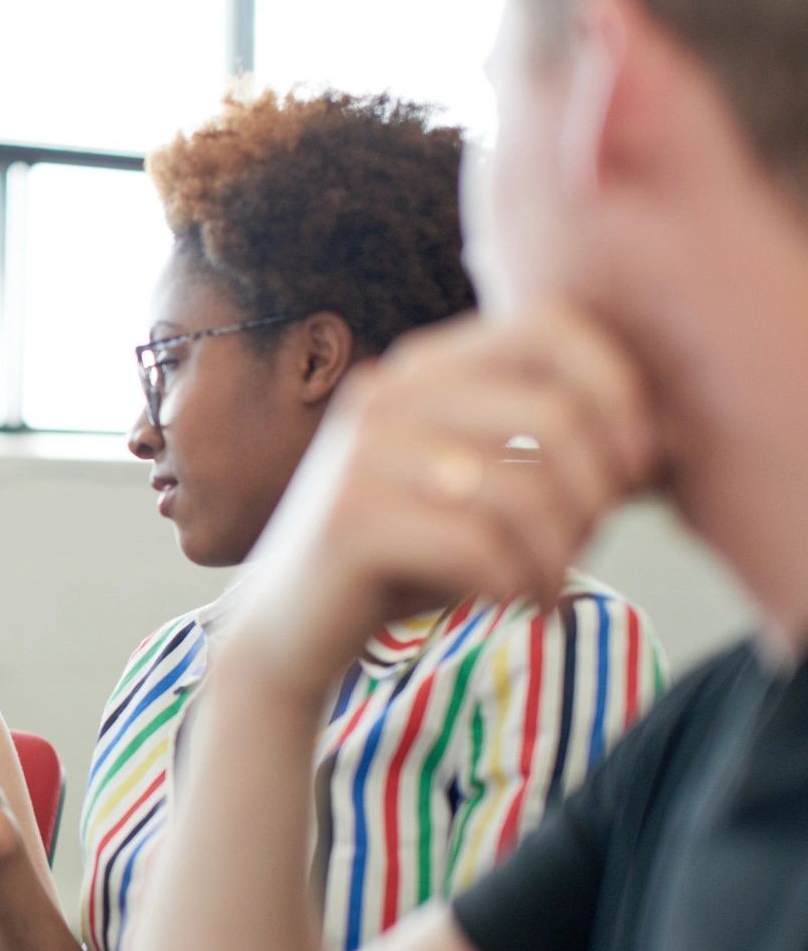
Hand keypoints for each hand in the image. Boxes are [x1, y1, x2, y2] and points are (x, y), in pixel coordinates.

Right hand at [227, 305, 657, 703]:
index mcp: (425, 365)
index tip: (636, 466)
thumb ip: (542, 447)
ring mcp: (361, 452)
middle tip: (588, 546)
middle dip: (597, 493)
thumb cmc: (406, 555)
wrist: (290, 624)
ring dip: (560, 553)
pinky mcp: (349, 520)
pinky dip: (517, 585)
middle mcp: (389, 392)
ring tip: (549, 586)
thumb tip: (659, 442)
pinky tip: (512, 604)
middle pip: (554, 413)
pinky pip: (478, 546)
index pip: (552, 325)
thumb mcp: (476, 483)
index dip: (618, 388)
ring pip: (523, 489)